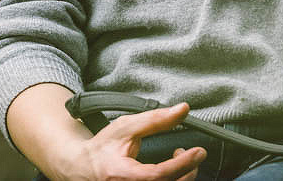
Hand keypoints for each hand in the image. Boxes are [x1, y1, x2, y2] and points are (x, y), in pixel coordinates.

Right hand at [51, 102, 204, 180]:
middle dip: (188, 170)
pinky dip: (175, 179)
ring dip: (184, 176)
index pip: (158, 175)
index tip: (198, 151)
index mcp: (123, 175)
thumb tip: (183, 110)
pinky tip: (172, 171)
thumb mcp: (126, 127)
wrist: (84, 168)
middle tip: (190, 152)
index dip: (182, 164)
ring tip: (180, 159)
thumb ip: (155, 120)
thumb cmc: (103, 148)